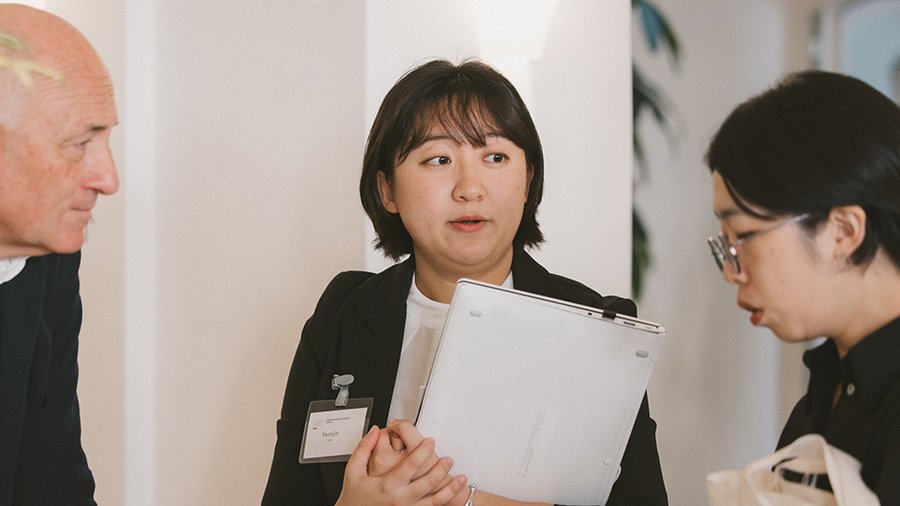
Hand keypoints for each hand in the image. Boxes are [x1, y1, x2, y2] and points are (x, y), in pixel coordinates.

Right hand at [336, 426, 467, 505]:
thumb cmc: (354, 498)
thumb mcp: (353, 471)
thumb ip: (364, 449)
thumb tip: (374, 432)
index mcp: (385, 485)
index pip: (409, 465)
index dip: (422, 450)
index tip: (430, 441)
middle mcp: (398, 499)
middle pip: (426, 483)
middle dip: (440, 469)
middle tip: (448, 458)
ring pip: (434, 501)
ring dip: (450, 490)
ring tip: (461, 478)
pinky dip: (445, 502)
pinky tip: (453, 495)